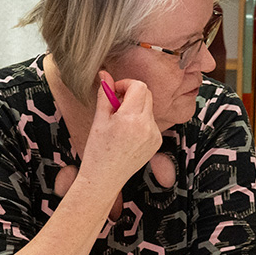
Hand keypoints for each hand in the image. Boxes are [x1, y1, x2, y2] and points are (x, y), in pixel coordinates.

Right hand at [74, 71, 162, 193]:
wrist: (105, 178)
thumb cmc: (98, 152)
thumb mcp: (99, 120)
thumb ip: (105, 95)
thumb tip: (104, 75)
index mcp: (131, 119)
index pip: (138, 86)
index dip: (125, 84)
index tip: (115, 92)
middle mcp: (147, 126)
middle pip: (147, 94)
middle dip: (131, 94)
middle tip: (116, 104)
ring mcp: (154, 135)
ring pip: (149, 108)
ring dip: (136, 107)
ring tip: (120, 123)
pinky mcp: (157, 142)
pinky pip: (151, 122)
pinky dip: (141, 121)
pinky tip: (128, 134)